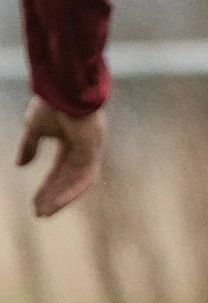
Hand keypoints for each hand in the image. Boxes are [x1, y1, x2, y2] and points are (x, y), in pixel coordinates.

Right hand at [17, 99, 105, 217]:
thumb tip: (20, 165)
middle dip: (53, 196)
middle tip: (39, 212)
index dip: (47, 187)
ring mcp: (90, 149)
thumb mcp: (34, 128)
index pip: (59, 171)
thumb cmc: (51, 103)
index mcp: (71, 142)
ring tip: (45, 212)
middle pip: (67, 179)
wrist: (62, 89)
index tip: (34, 203)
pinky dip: (71, 191)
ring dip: (61, 198)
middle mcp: (83, 148)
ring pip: (76, 182)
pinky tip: (57, 202)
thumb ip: (29, 146)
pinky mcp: (93, 150)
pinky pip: (85, 177)